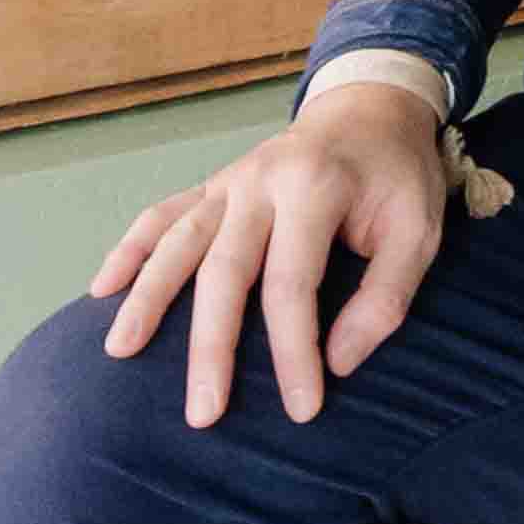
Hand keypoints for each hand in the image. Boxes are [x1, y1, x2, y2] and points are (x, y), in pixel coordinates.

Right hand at [90, 76, 505, 429]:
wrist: (369, 109)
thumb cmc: (397, 176)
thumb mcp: (420, 231)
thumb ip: (386, 296)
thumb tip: (340, 362)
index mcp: (315, 188)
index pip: (293, 285)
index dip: (293, 352)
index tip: (301, 409)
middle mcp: (260, 182)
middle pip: (223, 271)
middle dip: (210, 348)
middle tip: (202, 414)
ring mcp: (228, 182)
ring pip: (177, 242)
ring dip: (147, 297)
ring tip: (121, 351)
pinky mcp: (211, 186)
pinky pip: (161, 216)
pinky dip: (129, 250)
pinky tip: (103, 289)